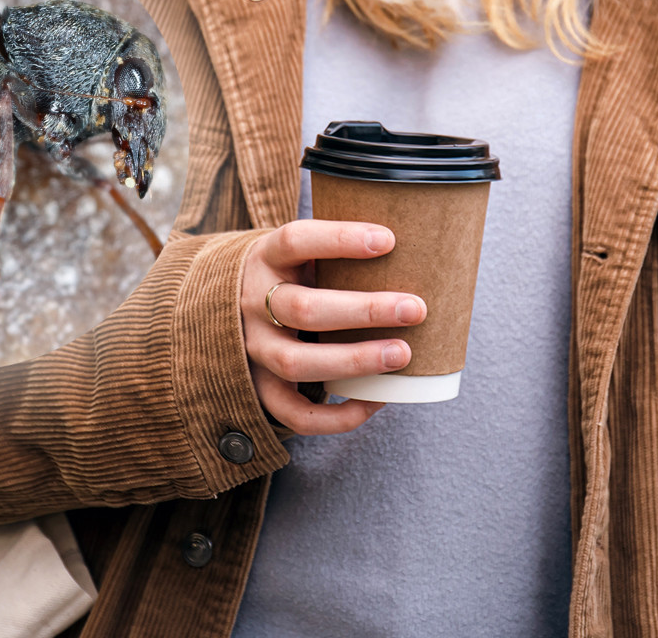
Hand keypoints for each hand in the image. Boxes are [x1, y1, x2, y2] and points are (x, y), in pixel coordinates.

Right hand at [240, 220, 426, 434]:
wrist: (236, 305)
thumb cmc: (293, 274)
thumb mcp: (303, 251)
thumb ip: (341, 250)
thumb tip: (421, 244)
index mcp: (267, 258)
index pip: (295, 241)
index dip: (339, 240)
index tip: (389, 240)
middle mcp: (253, 303)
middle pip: (303, 309)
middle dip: (363, 311)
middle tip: (415, 309)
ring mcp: (254, 348)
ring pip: (296, 362)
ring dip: (354, 361)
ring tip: (403, 354)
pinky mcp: (260, 386)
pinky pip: (293, 413)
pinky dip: (336, 416)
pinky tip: (376, 400)